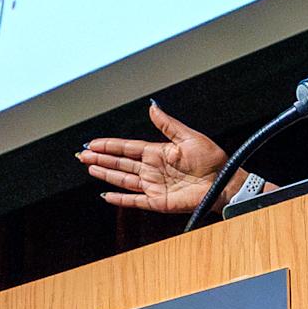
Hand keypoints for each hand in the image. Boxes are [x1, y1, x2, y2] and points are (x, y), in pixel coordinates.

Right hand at [77, 101, 229, 213]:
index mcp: (159, 152)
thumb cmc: (212, 159)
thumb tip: (152, 107)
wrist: (224, 182)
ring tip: (89, 168)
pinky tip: (106, 194)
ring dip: (106, 174)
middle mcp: (153, 169)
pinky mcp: (158, 202)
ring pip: (123, 179)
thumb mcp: (188, 136)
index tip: (93, 143)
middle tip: (82, 155)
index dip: (110, 145)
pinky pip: (134, 200)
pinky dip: (120, 198)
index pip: (128, 148)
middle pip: (121, 163)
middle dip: (101, 158)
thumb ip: (167, 124)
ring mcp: (154, 185)